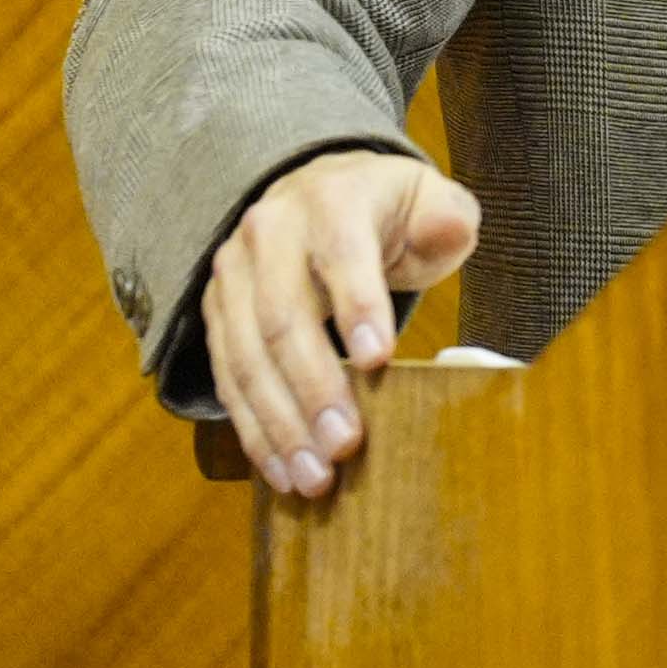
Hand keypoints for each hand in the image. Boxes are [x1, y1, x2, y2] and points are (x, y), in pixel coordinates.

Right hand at [203, 149, 480, 499]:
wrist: (320, 191)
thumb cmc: (387, 210)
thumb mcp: (428, 200)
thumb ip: (447, 216)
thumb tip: (449, 228)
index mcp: (330, 200)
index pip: (342, 254)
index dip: (359, 306)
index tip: (379, 361)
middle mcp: (268, 233)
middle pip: (283, 316)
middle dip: (314, 388)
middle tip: (346, 446)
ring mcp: (233, 275)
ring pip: (246, 356)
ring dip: (278, 423)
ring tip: (314, 475)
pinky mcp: (217, 313)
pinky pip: (227, 378)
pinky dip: (253, 427)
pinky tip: (282, 467)